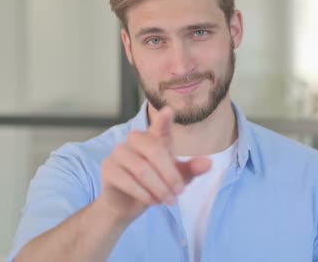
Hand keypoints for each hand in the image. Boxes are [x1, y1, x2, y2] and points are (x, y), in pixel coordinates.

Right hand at [98, 106, 211, 223]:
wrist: (125, 206)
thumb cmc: (153, 187)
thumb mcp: (175, 179)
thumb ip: (191, 170)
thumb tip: (209, 163)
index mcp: (154, 139)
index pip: (160, 127)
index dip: (163, 120)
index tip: (169, 111)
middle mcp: (135, 140)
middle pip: (155, 151)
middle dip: (170, 175)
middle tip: (179, 193)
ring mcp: (119, 152)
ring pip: (142, 169)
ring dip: (159, 188)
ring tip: (168, 200)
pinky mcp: (108, 168)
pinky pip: (128, 181)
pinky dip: (144, 194)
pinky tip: (152, 201)